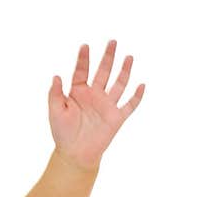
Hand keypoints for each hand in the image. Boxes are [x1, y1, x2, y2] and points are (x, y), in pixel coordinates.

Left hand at [49, 40, 144, 170]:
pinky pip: (129, 105)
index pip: (82, 71)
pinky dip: (137, 96)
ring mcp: (107, 105)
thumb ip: (55, 94)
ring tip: (129, 57)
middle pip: (103, 72)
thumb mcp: (55, 112)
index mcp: (79, 93)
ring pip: (119, 84)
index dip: (83, 59)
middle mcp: (95, 95)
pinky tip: (141, 85)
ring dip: (124, 71)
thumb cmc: (63, 134)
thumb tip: (56, 76)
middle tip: (112, 41)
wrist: (75, 155)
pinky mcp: (116, 118)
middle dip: (108, 57)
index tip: (85, 46)